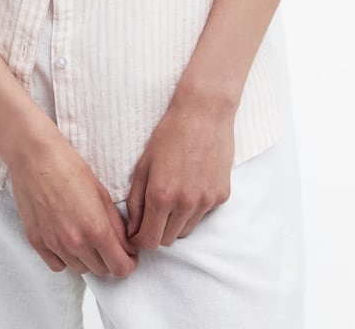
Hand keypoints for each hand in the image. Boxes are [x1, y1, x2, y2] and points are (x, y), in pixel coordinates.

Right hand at [6, 126, 139, 277]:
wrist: (34, 156)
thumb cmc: (68, 166)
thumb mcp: (101, 192)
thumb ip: (115, 223)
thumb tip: (125, 244)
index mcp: (96, 228)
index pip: (120, 267)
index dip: (128, 263)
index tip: (129, 256)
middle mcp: (75, 242)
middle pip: (101, 270)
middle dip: (109, 259)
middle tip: (108, 243)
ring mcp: (54, 244)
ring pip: (80, 269)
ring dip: (88, 259)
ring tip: (86, 237)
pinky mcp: (37, 242)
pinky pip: (57, 265)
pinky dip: (66, 258)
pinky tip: (67, 241)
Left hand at [124, 95, 235, 250]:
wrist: (204, 113)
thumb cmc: (169, 134)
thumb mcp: (144, 165)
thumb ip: (136, 201)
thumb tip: (133, 230)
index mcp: (161, 196)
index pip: (148, 241)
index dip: (139, 240)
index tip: (136, 233)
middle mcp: (185, 204)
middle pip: (166, 240)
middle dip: (156, 231)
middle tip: (152, 212)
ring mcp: (206, 202)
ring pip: (185, 231)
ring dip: (175, 222)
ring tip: (172, 195)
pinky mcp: (222, 196)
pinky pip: (203, 215)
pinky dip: (194, 209)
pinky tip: (190, 185)